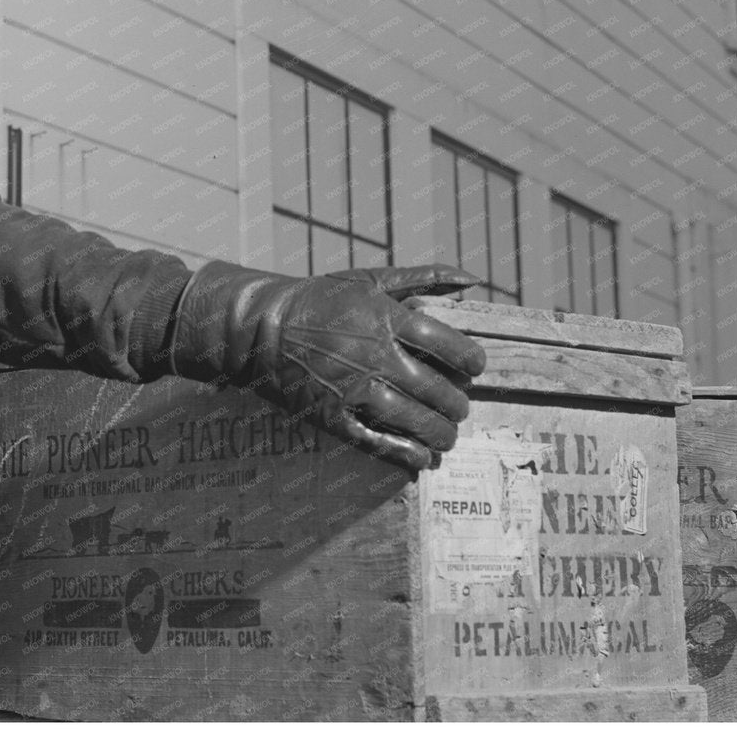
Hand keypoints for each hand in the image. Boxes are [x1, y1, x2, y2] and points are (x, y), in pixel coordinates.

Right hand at [169, 261, 485, 469]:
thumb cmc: (320, 299)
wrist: (262, 327)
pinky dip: (407, 453)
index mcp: (388, 319)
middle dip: (458, 405)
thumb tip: (472, 280)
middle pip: (439, 390)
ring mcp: (354, 388)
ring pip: (416, 421)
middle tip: (459, 408)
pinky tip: (422, 457)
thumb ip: (424, 278)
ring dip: (441, 433)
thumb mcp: (371, 279)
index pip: (451, 346)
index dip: (472, 362)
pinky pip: (380, 442)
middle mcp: (376, 355)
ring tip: (446, 436)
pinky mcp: (334, 415)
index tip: (474, 369)